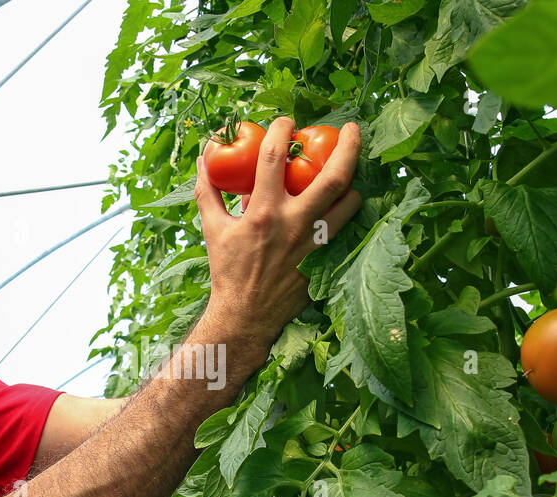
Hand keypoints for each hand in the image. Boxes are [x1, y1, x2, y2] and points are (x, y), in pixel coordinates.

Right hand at [194, 117, 361, 343]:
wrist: (246, 315)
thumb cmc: (227, 271)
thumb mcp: (213, 228)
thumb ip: (208, 191)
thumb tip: (204, 158)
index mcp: (263, 212)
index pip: (275, 158)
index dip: (282, 131)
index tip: (287, 121)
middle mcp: (294, 225)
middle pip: (332, 176)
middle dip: (347, 146)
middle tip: (351, 127)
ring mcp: (315, 244)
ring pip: (349, 204)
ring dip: (352, 182)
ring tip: (349, 171)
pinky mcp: (325, 261)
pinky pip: (345, 229)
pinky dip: (348, 212)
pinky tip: (346, 203)